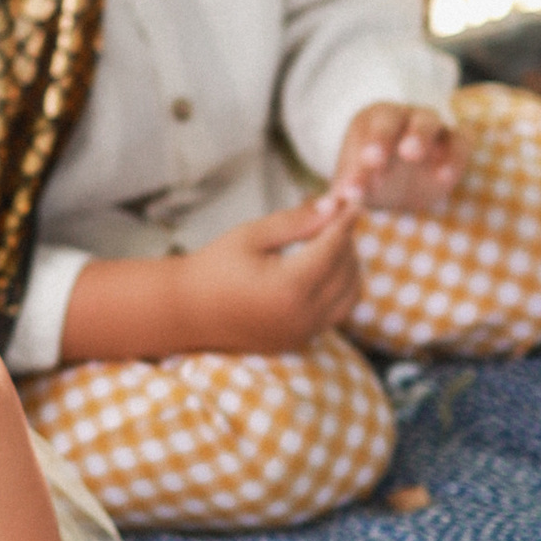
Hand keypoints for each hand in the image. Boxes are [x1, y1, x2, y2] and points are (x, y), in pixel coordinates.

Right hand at [59, 199, 362, 360]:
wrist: (187, 310)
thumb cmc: (214, 266)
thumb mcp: (252, 235)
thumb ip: (296, 222)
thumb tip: (333, 205)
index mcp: (288, 286)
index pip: (333, 246)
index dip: (345, 220)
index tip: (353, 200)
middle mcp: (301, 315)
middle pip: (347, 270)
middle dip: (346, 241)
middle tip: (335, 217)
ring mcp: (302, 332)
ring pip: (350, 294)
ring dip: (349, 266)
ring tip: (330, 242)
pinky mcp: (299, 340)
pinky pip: (336, 312)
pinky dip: (340, 289)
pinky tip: (323, 269)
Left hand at [333, 100, 460, 217]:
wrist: (405, 186)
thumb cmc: (373, 180)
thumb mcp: (354, 190)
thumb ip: (336, 204)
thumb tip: (315, 220)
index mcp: (369, 122)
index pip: (362, 134)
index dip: (355, 159)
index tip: (352, 188)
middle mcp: (400, 116)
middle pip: (391, 119)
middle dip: (382, 138)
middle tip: (374, 160)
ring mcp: (430, 125)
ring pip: (427, 121)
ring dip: (419, 137)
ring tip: (411, 156)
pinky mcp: (456, 142)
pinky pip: (460, 140)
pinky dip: (454, 156)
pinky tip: (444, 178)